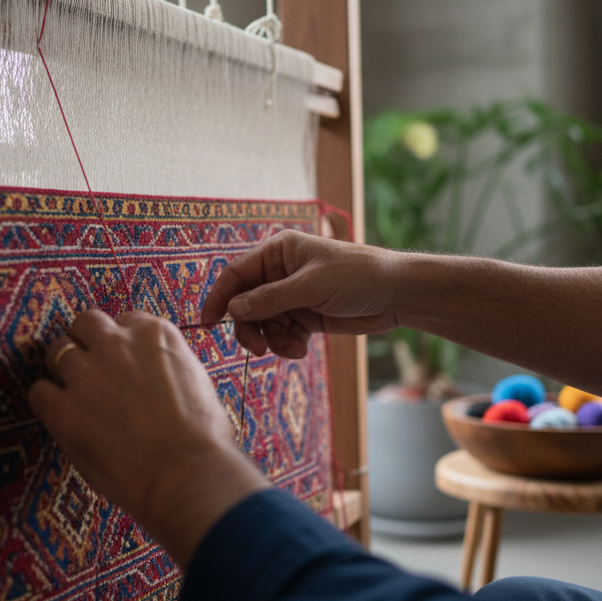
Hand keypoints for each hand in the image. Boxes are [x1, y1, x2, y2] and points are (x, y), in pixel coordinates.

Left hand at [27, 310, 268, 567]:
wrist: (188, 472)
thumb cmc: (204, 437)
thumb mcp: (195, 380)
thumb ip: (167, 364)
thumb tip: (153, 373)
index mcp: (154, 333)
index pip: (125, 320)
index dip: (120, 342)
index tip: (121, 360)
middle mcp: (117, 343)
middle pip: (85, 324)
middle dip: (86, 343)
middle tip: (91, 371)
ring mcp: (86, 372)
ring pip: (56, 350)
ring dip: (63, 370)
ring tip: (73, 395)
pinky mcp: (62, 407)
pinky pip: (39, 391)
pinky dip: (47, 402)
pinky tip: (62, 418)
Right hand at [200, 230, 401, 357]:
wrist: (395, 295)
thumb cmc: (355, 276)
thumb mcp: (310, 286)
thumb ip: (269, 299)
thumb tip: (232, 310)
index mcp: (278, 251)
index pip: (236, 273)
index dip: (219, 297)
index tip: (206, 323)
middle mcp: (280, 272)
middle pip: (246, 304)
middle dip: (250, 327)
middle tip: (257, 348)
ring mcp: (292, 295)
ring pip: (263, 323)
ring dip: (273, 339)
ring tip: (292, 348)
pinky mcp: (305, 316)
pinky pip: (282, 333)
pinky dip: (287, 344)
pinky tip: (301, 349)